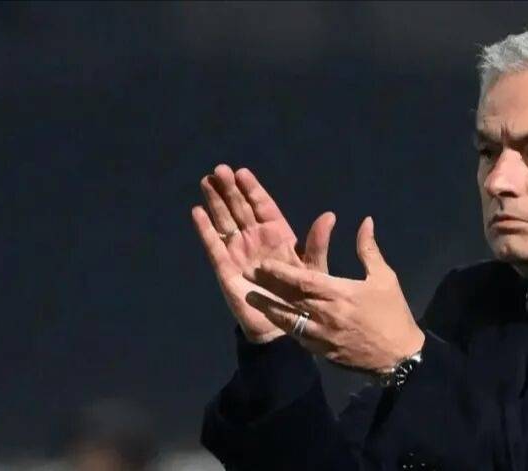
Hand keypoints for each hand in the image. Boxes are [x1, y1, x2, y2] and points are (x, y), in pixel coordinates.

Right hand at [191, 164, 337, 343]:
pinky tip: (197, 213)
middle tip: (220, 170)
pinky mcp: (225, 267)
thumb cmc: (301, 295)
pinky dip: (205, 230)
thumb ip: (317, 243)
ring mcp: (239, 251)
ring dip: (215, 202)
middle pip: (240, 208)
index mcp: (277, 234)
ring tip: (206, 181)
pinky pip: (213, 245)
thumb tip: (330, 215)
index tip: (242, 172)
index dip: (252, 189)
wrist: (282, 325)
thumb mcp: (314, 268)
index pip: (263, 206)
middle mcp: (255, 238)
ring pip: (225, 221)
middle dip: (230, 189)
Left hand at [243, 216, 424, 372]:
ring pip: (288, 320)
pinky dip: (284, 326)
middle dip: (267, 286)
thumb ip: (369, 250)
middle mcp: (326, 314)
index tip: (263, 264)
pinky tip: (274, 319)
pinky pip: (298, 337)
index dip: (281, 272)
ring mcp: (322, 335)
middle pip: (289, 298)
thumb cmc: (393, 313)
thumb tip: (365, 222)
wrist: (400, 356)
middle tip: (247, 275)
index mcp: (341, 293)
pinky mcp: (322, 351)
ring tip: (250, 298)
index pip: (303, 281)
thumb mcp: (385, 278)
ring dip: (268, 308)